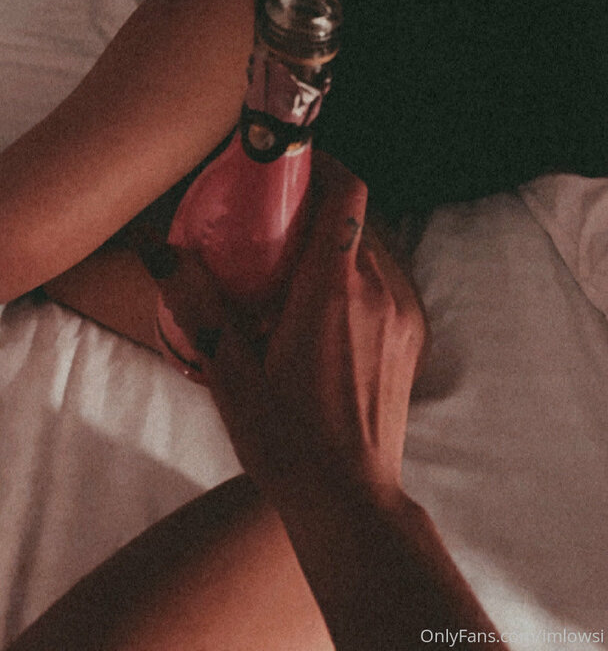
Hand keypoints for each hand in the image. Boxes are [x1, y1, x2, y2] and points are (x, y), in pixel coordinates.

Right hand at [197, 152, 427, 498]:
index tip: (296, 165)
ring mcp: (400, 316)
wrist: (348, 499)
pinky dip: (355, 285)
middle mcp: (376, 291)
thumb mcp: (229, 371)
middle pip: (352, 222)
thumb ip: (199, 304)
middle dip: (316, 216)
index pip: (346, 193)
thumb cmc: (285, 437)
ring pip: (369, 256)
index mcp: (331, 288)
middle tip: (275, 232)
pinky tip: (324, 323)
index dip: (326, 166)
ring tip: (294, 283)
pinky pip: (384, 289)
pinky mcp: (411, 340)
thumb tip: (157, 253)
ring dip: (335, 254)